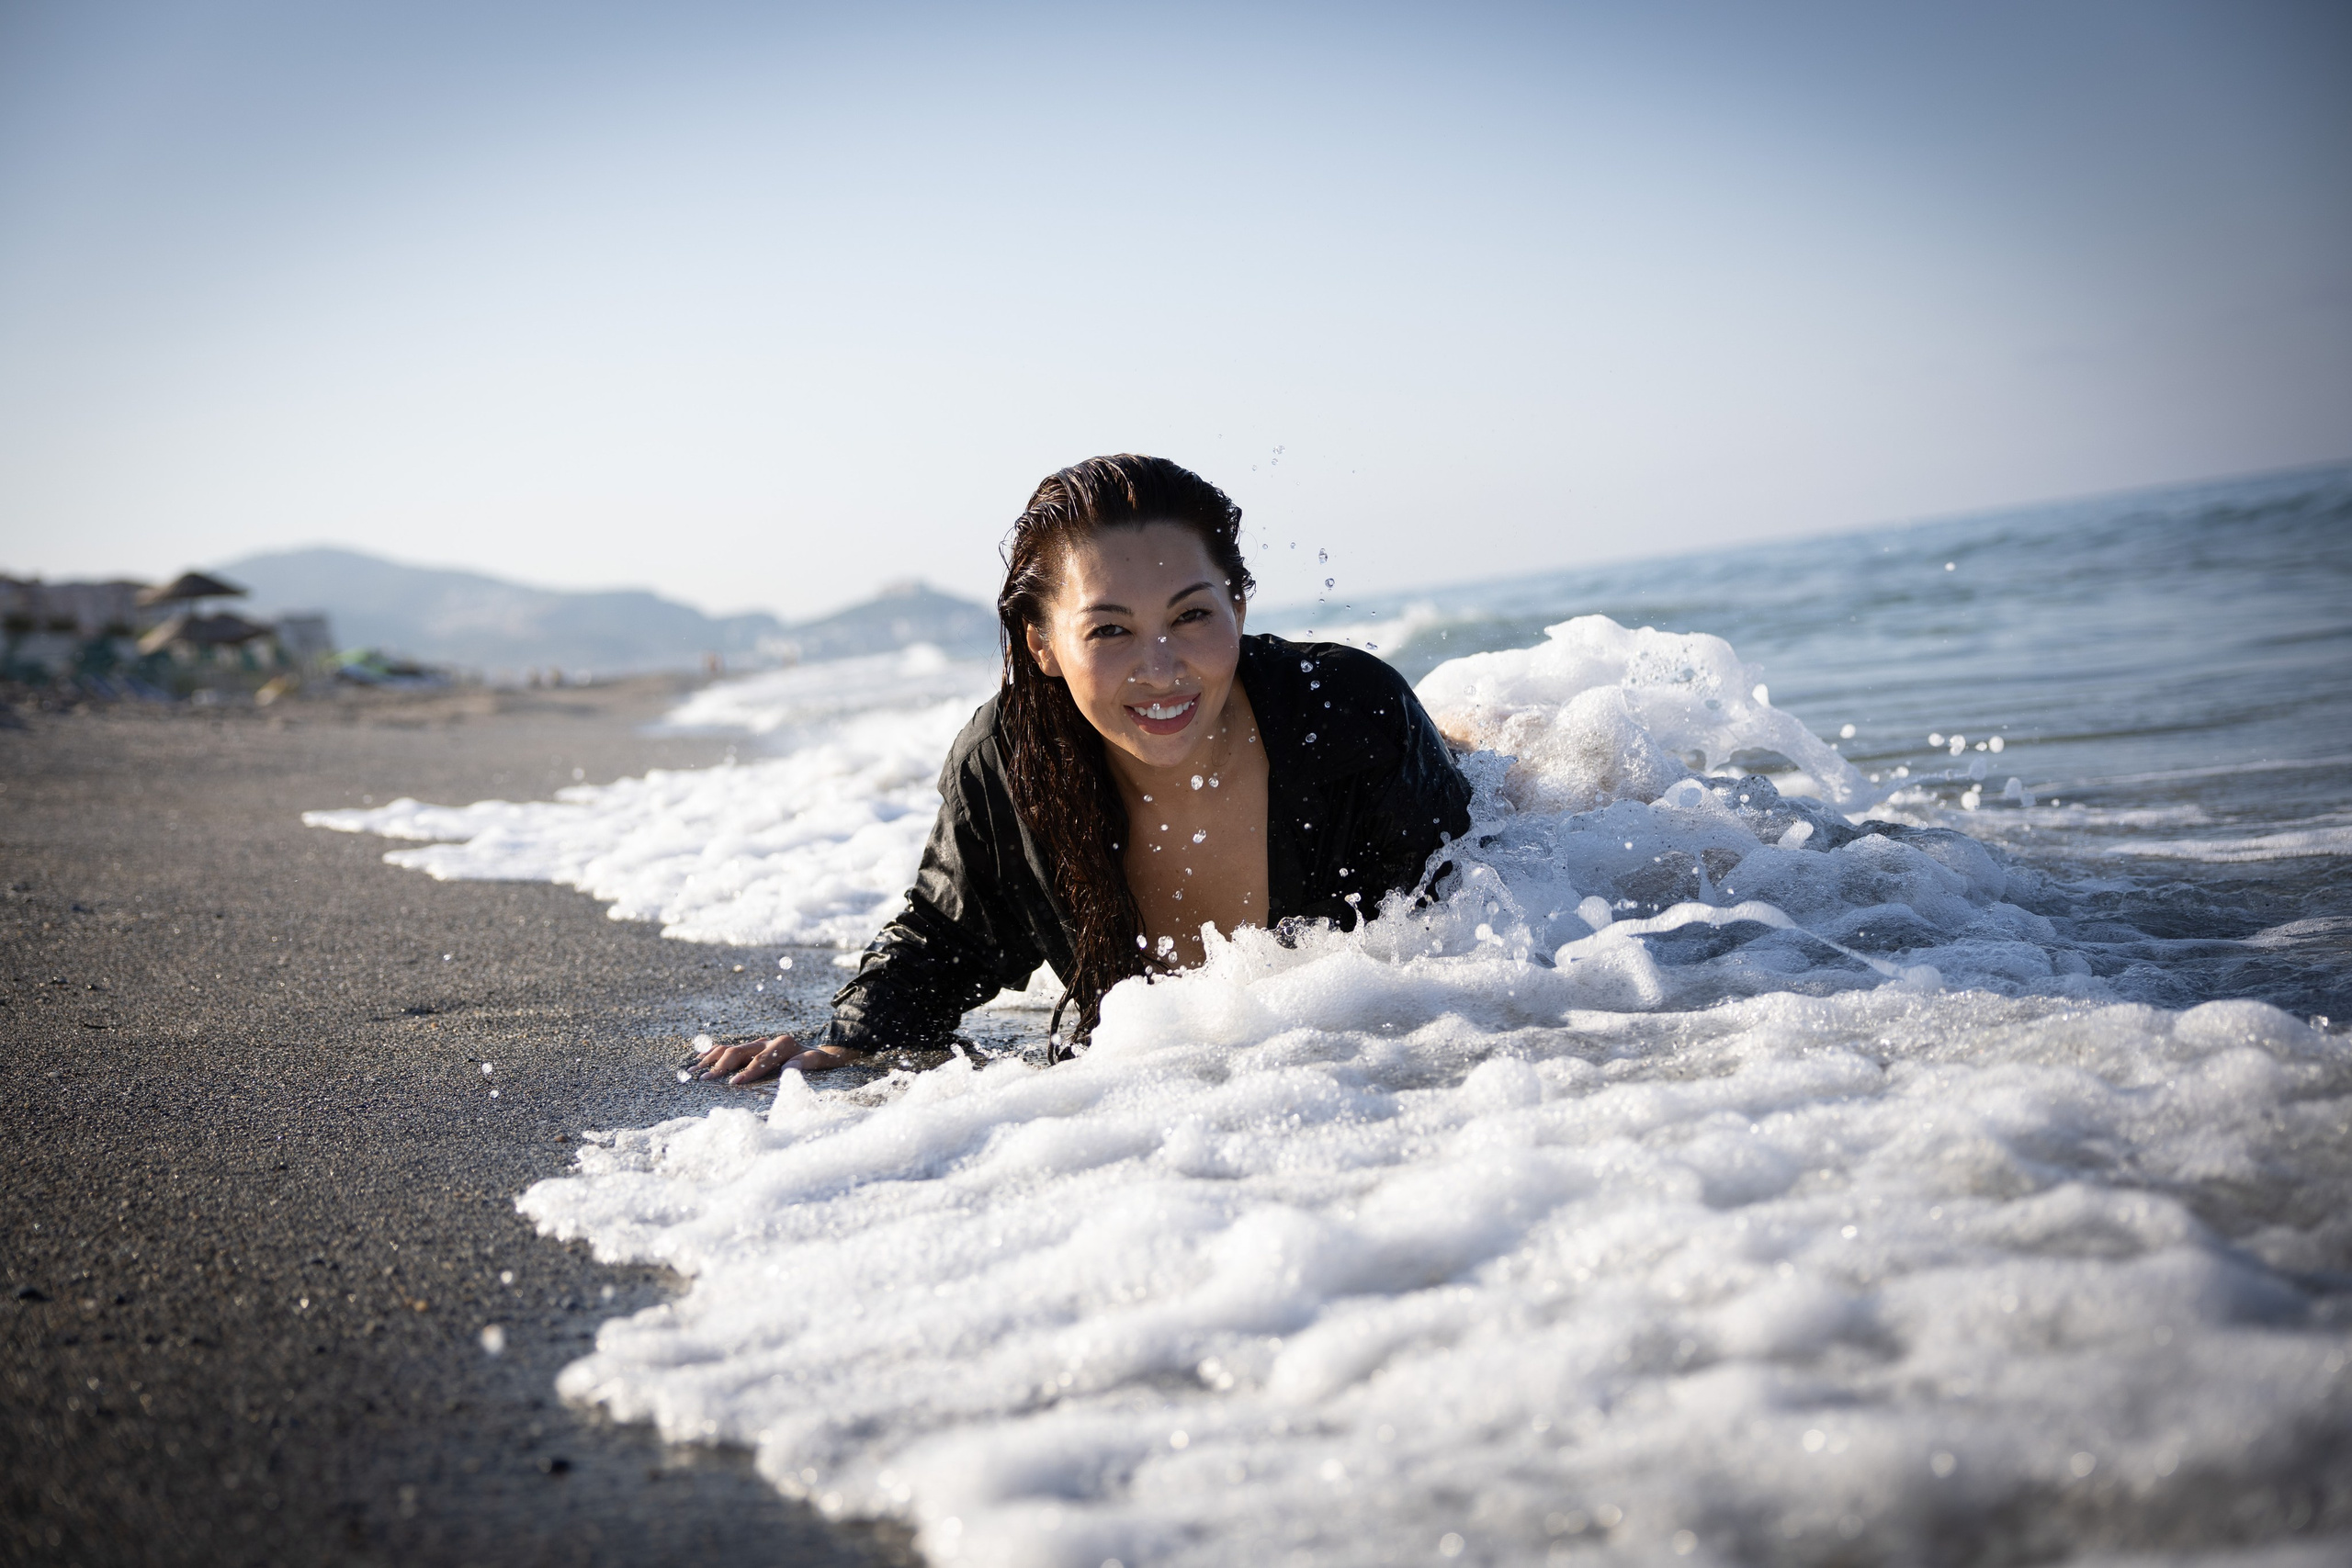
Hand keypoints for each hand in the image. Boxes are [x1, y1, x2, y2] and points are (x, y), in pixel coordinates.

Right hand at [688, 1033, 861, 1084]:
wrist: (823, 1054)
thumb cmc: (822, 1063)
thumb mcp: (821, 1062)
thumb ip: (807, 1063)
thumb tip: (789, 1068)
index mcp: (783, 1044)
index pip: (761, 1060)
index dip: (747, 1072)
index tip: (734, 1084)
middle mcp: (768, 1042)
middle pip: (739, 1051)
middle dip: (721, 1066)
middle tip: (705, 1080)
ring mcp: (758, 1044)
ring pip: (730, 1048)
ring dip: (711, 1059)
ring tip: (694, 1071)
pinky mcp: (752, 1048)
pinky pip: (729, 1048)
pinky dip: (713, 1053)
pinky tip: (698, 1059)